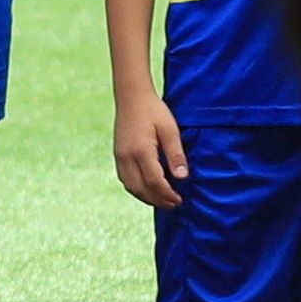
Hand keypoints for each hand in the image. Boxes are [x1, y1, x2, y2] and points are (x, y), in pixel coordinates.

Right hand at [113, 91, 185, 208]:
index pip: (155, 182)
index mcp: (141, 151)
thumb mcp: (170, 129)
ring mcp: (120, 157)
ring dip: (147, 197)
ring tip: (163, 200)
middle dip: (158, 200)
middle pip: (141, 189)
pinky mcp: (117, 155)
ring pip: (131, 187)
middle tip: (174, 204)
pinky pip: (125, 180)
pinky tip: (148, 189)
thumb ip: (176, 154)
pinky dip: (137, 189)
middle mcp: (127, 157)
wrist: (131, 97)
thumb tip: (182, 177)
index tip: (180, 199)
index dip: (167, 194)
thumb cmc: (154, 111)